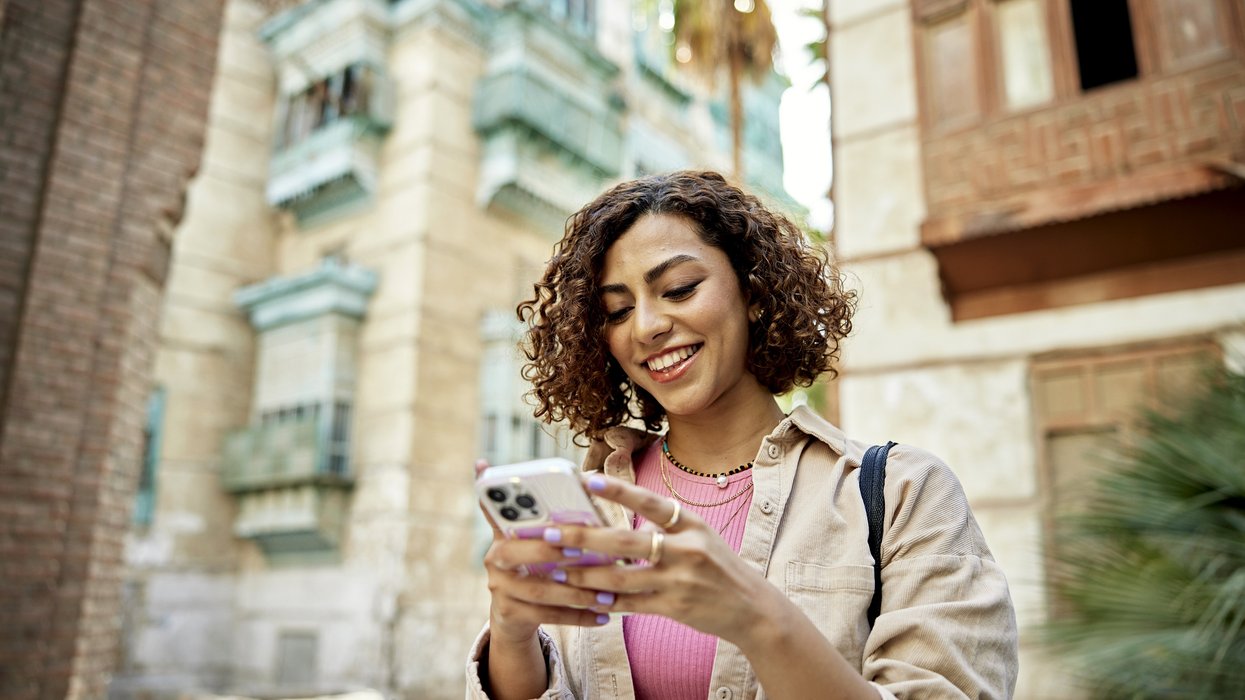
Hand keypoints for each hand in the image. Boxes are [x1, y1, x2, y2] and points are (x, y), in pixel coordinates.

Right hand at [475, 460, 611, 645]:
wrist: (514, 615)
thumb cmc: (536, 565)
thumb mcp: (536, 539)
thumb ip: (550, 516)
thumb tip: (584, 480)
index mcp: (502, 532)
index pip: (494, 510)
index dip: (507, 505)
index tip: (536, 504)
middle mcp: (494, 558)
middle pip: (513, 553)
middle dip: (548, 551)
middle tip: (580, 551)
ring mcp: (499, 588)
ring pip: (537, 589)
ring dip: (576, 592)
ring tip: (607, 593)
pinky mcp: (509, 613)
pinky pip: (546, 616)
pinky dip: (577, 616)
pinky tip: (603, 616)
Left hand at [546, 473, 775, 644]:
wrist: (754, 609)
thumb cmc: (719, 567)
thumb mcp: (701, 536)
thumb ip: (665, 527)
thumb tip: (619, 520)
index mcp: (692, 524)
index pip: (652, 503)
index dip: (620, 492)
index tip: (589, 481)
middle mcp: (687, 550)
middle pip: (626, 541)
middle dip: (584, 537)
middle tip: (550, 533)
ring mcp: (680, 580)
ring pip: (622, 577)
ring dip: (585, 574)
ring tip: (557, 569)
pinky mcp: (674, 607)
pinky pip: (631, 605)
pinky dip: (606, 601)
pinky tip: (584, 597)